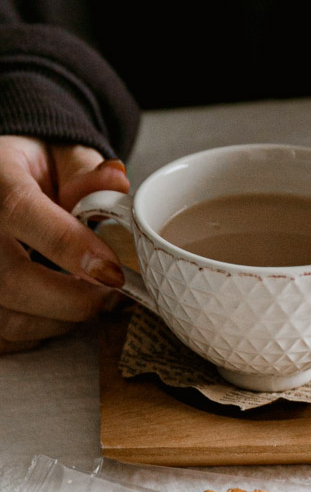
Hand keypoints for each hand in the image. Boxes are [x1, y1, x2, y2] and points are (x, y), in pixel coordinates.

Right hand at [0, 136, 129, 352]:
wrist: (1, 178)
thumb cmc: (35, 167)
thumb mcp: (61, 155)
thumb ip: (86, 172)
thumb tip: (117, 179)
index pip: (20, 211)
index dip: (69, 246)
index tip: (113, 271)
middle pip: (11, 279)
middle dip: (74, 299)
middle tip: (114, 294)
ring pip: (7, 316)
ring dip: (61, 320)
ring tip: (94, 301)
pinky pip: (2, 336)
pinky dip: (38, 331)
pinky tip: (61, 312)